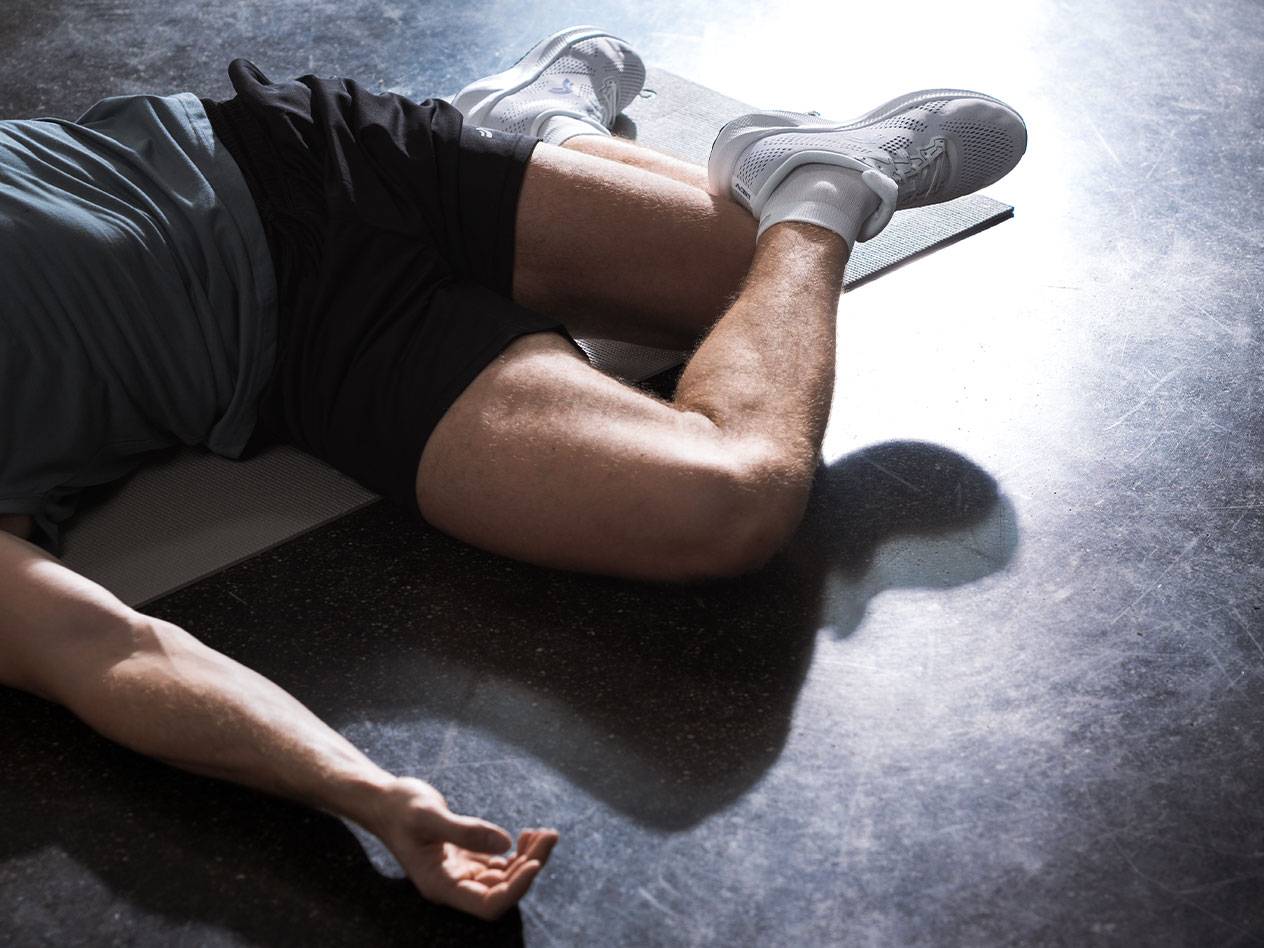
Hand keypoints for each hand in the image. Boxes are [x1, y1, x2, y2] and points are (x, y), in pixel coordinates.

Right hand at [370, 776, 558, 919]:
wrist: (385, 801)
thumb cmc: (401, 808)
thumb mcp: (430, 815)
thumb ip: (466, 831)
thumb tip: (506, 845)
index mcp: (441, 885)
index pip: (488, 903)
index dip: (515, 889)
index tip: (536, 863)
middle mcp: (454, 886)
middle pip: (503, 891)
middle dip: (530, 865)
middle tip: (549, 835)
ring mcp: (462, 873)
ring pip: (506, 878)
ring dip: (529, 859)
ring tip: (545, 833)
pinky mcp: (467, 859)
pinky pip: (500, 864)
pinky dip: (518, 852)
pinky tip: (528, 835)